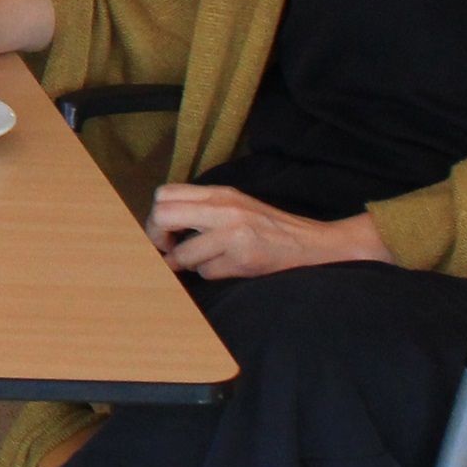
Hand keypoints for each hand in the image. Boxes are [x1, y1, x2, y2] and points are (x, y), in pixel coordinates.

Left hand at [148, 186, 382, 281]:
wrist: (311, 243)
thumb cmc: (268, 227)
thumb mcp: (235, 205)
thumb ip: (202, 208)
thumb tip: (161, 224)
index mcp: (220, 193)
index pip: (165, 194)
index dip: (155, 217)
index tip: (164, 233)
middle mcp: (224, 209)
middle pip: (163, 216)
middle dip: (157, 239)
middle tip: (167, 250)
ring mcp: (234, 233)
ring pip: (183, 253)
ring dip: (187, 264)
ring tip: (204, 261)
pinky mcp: (243, 258)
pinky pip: (206, 272)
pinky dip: (210, 274)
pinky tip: (226, 267)